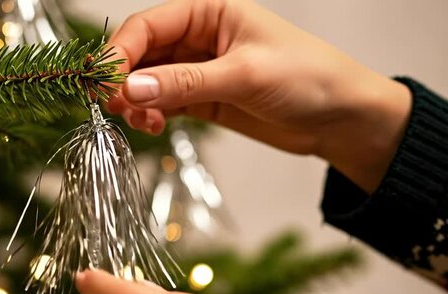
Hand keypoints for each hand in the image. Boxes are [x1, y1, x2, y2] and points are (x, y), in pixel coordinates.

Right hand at [107, 0, 411, 192]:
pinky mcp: (204, 100)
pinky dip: (152, 115)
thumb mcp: (244, 75)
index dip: (121, 52)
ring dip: (136, 102)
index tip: (106, 83)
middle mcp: (199, 38)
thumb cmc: (307, 78)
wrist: (341, 118)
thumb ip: (185, 82)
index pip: (149, 26)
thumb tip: (131, 88)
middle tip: (115, 107)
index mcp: (209, 12)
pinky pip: (164, 104)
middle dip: (125, 80)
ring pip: (149, 82)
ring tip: (140, 123)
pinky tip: (153, 127)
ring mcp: (200, 71)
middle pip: (142, 53)